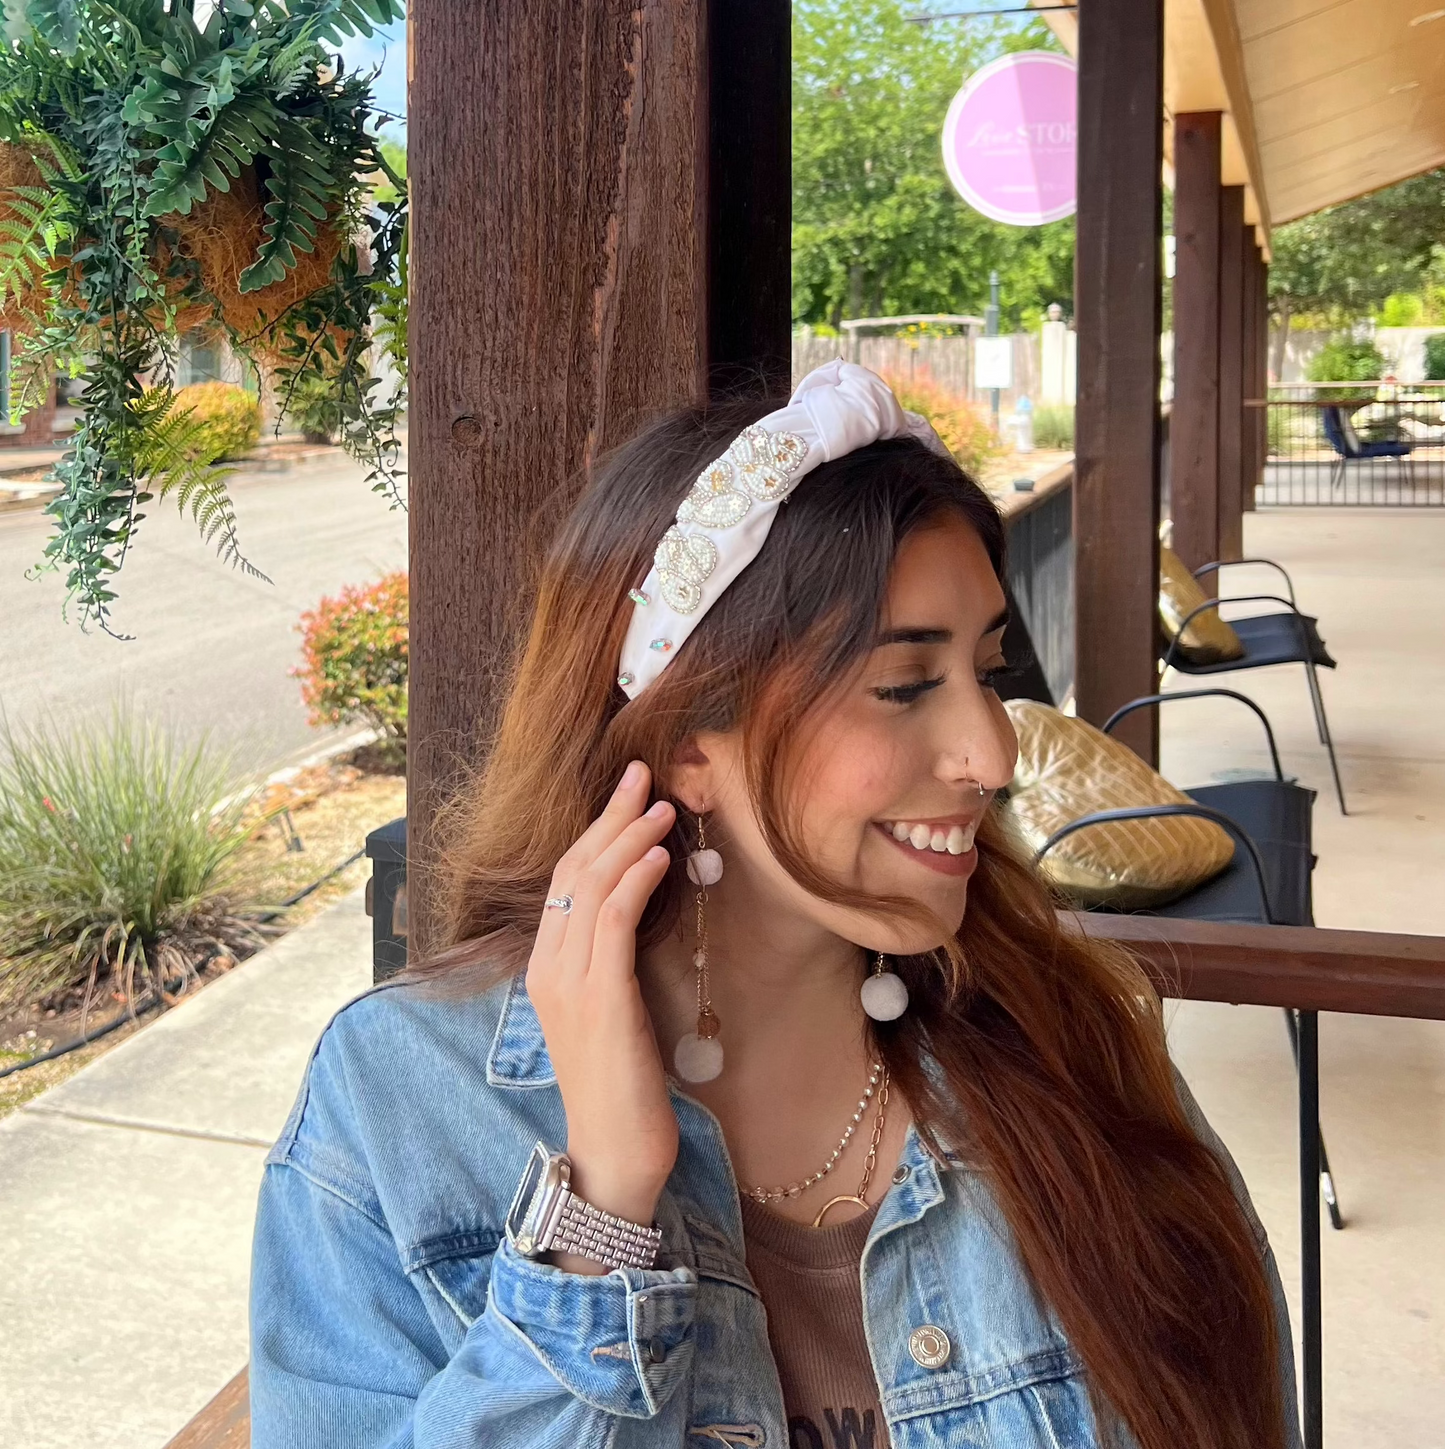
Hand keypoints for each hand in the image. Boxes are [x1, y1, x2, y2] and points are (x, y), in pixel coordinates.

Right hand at [525, 761, 677, 1273]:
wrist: (614, 1149)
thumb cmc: (622, 1083)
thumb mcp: (612, 1008)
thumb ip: (612, 960)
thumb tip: (641, 909)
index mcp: (546, 964)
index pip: (565, 880)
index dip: (595, 830)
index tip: (628, 794)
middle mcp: (547, 964)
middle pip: (572, 870)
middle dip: (609, 816)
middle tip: (642, 773)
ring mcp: (567, 980)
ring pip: (590, 886)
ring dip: (628, 838)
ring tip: (661, 805)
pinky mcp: (598, 996)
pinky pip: (611, 921)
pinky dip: (634, 880)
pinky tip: (659, 855)